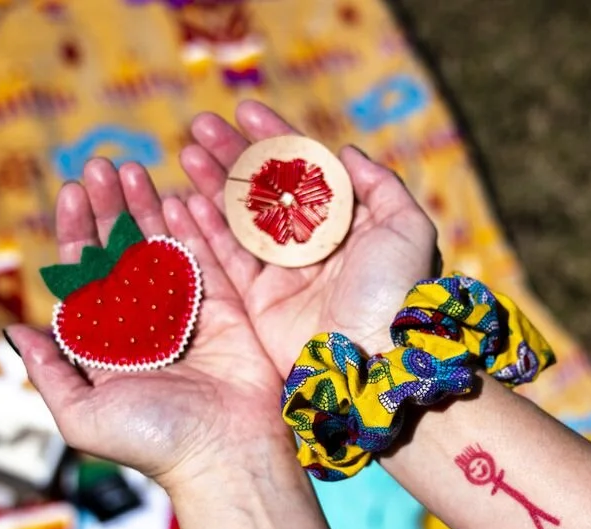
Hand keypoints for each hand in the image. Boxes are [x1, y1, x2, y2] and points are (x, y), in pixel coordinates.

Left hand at [7, 159, 283, 491]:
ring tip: (131, 169)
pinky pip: (206, 258)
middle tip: (99, 166)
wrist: (224, 453)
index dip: (77, 233)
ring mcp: (186, 313)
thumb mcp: (82, 415)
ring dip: (145, 207)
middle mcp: (144, 324)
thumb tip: (15, 331)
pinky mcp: (226, 309)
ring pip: (161, 247)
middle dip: (109, 209)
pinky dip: (192, 226)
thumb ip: (50, 373)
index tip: (71, 193)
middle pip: (121, 252)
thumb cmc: (153, 441)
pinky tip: (177, 194)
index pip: (86, 277)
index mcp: (107, 345)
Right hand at [178, 101, 438, 375]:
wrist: (376, 356)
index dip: (276, 138)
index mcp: (347, 222)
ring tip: (187, 154)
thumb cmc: (396, 291)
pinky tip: (184, 200)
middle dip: (234, 155)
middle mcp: (314, 244)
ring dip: (213, 185)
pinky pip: (227, 259)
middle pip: (266, 189)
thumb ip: (380, 186)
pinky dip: (204, 231)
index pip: (306, 169)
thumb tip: (346, 151)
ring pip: (240, 219)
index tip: (245, 111)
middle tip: (201, 126)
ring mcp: (284, 273)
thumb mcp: (406, 228)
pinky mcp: (260, 302)